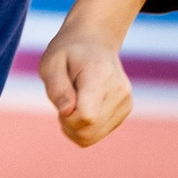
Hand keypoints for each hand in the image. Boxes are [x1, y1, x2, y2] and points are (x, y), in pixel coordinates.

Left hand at [37, 0, 150, 147]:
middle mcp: (119, 91)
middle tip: (63, 102)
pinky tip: (82, 106)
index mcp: (99, 76)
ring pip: (93, 137)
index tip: (61, 102)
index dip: (67, 118)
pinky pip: (97, 134)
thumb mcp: (51, 63)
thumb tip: (66, 112)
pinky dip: (84, 126)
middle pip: (89, 132)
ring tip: (72, 102)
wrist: (94, 41)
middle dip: (67, 124)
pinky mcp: (125, 110)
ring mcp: (125, 102)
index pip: (86, 117)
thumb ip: (57, 88)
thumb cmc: (68, 52)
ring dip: (74, 127)